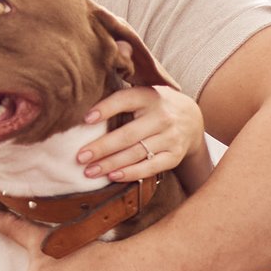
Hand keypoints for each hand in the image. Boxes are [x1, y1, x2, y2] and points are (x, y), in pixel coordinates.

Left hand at [80, 84, 203, 182]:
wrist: (191, 118)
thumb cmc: (154, 106)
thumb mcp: (142, 94)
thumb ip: (120, 99)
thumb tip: (84, 112)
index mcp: (149, 96)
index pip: (125, 100)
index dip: (106, 109)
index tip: (86, 119)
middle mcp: (162, 116)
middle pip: (128, 134)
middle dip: (102, 147)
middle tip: (80, 157)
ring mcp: (170, 137)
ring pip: (136, 153)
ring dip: (110, 164)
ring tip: (89, 171)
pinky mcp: (175, 155)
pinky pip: (150, 167)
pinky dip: (131, 173)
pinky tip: (113, 176)